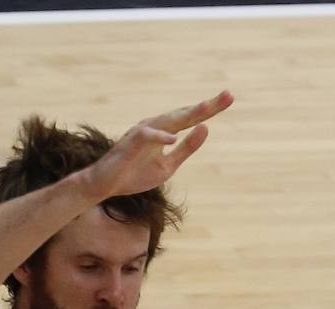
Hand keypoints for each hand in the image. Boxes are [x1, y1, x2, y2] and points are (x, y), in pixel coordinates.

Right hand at [79, 90, 233, 202]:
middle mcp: (155, 127)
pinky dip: (159, 137)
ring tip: (207, 108)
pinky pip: (146, 137)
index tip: (229, 97)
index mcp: (165, 131)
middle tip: (228, 95)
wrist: (104, 186)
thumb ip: (186, 149)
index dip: (210, 109)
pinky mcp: (130, 143)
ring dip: (187, 114)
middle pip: (184, 114)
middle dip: (206, 106)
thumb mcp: (167, 166)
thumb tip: (205, 129)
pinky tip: (173, 138)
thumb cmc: (133, 175)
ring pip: (168, 120)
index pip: (191, 118)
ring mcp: (142, 133)